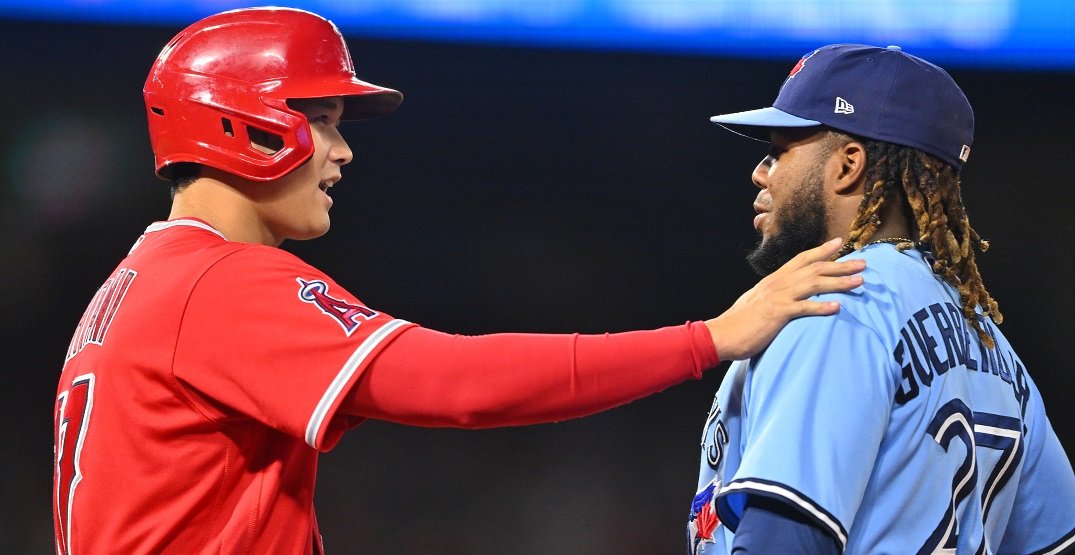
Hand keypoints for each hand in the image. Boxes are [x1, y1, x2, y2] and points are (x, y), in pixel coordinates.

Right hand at [705, 238, 864, 360]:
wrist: (722, 334)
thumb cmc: (740, 322)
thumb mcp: (758, 301)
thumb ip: (774, 295)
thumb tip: (785, 296)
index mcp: (774, 280)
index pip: (801, 259)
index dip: (822, 251)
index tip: (840, 243)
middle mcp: (778, 283)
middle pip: (814, 268)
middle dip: (841, 265)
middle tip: (863, 263)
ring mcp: (778, 297)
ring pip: (814, 284)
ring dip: (839, 282)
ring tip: (860, 282)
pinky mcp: (777, 313)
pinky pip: (804, 308)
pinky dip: (821, 307)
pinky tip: (837, 307)